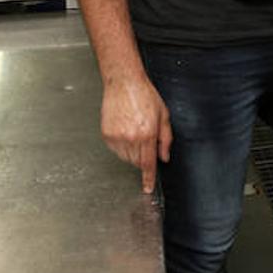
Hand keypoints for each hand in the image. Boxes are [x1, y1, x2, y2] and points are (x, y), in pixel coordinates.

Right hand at [99, 72, 172, 193]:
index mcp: (147, 134)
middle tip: (144, 139)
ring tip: (134, 130)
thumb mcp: (163, 115)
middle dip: (143, 156)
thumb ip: (166, 139)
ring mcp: (117, 137)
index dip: (148, 178)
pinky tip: (125, 129)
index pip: (148, 163)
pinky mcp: (107, 134)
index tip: (147, 189)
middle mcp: (131, 137)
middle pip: (137, 162)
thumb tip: (164, 157)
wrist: (124, 83)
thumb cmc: (145, 95)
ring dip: (132, 152)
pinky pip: (115, 150)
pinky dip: (121, 146)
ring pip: (126, 157)